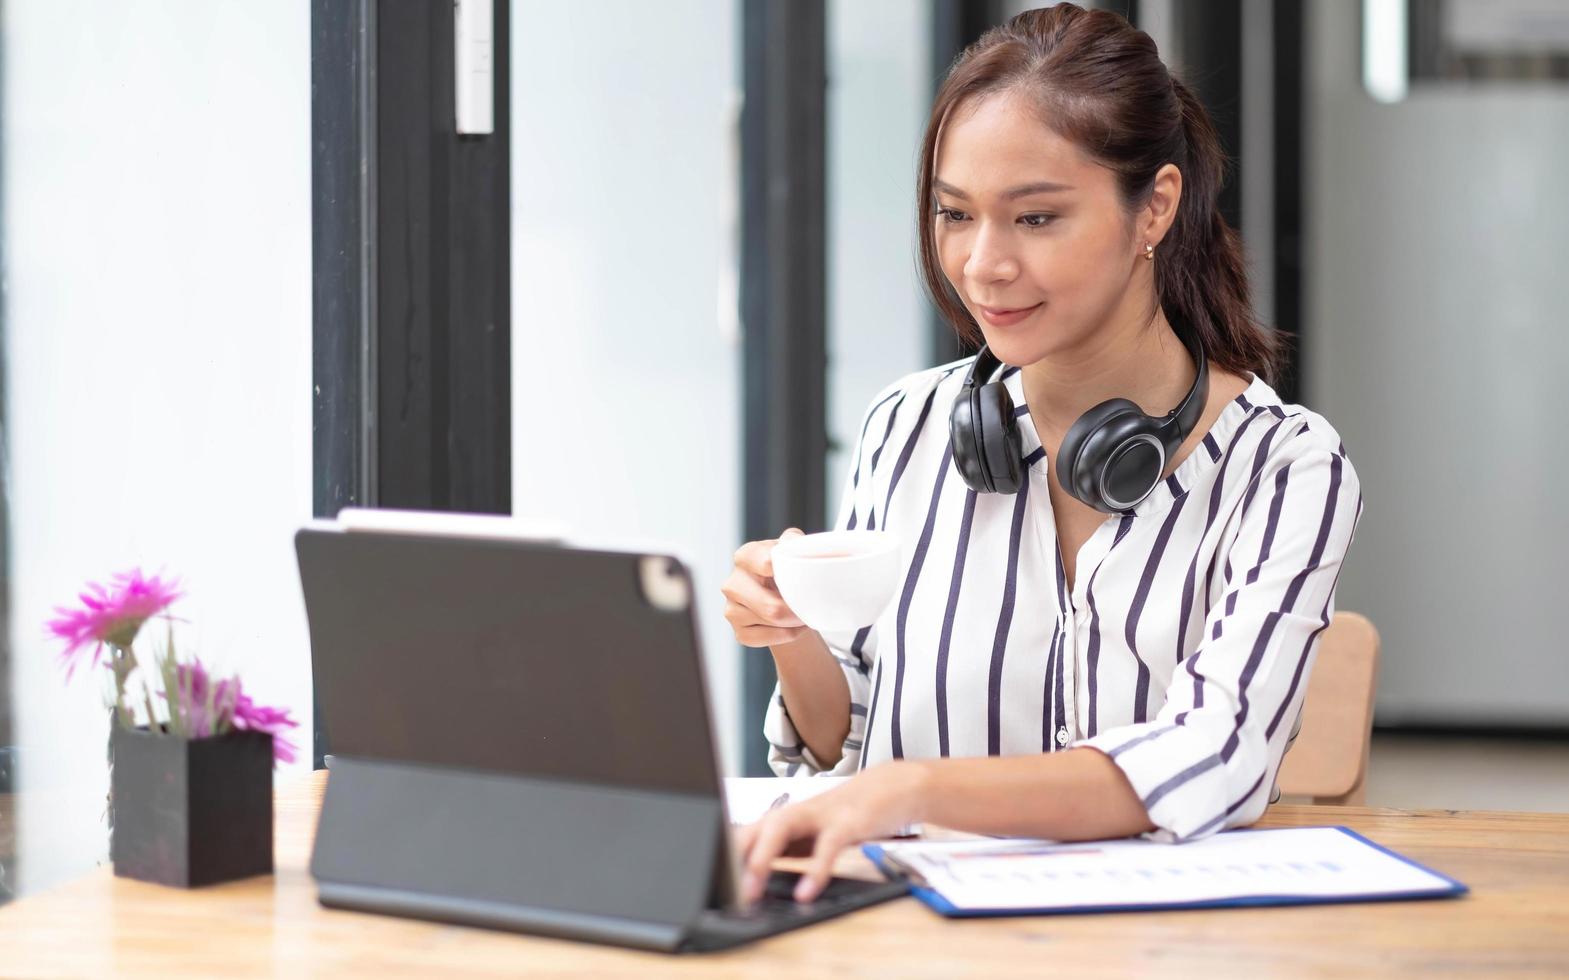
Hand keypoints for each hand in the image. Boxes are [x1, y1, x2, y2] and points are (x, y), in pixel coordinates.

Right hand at [722, 528, 808, 647]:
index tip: (802, 577)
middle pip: (772, 606)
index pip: (766, 563)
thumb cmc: (784, 568)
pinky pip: (770, 640)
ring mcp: (731, 610)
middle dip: (797, 609)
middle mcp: (732, 584)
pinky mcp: (739, 633)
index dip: (787, 573)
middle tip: (811, 605)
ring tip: (803, 611)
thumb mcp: (789, 548)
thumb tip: (794, 544)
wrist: (778, 594)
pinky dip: (789, 634)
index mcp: (745, 557)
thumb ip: (792, 541)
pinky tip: (793, 626)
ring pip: (773, 622)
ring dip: (795, 620)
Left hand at [734, 761, 929, 903]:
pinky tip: (808, 893)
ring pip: (781, 828)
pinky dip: (816, 870)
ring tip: (750, 890)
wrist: (891, 787)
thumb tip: (754, 882)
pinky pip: (828, 846)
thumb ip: (785, 853)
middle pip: (754, 828)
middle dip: (733, 858)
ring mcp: (820, 814)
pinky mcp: (848, 822)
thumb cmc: (846, 815)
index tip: (710, 884)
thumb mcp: (810, 837)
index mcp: (783, 818)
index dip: (724, 858)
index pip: (743, 835)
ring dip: (761, 858)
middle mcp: (796, 812)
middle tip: (722, 890)